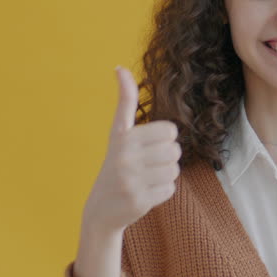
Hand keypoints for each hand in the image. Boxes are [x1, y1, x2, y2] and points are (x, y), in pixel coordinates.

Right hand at [82, 67, 181, 232]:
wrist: (101, 209)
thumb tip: (120, 67)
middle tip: (147, 166)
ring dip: (165, 176)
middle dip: (166, 159)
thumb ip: (124, 102)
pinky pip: (170, 189)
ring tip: (146, 179)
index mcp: (123, 136)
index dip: (165, 139)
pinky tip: (145, 193)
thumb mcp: (118, 132)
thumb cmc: (116, 164)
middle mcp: (124, 156)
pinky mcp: (138, 200)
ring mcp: (130, 179)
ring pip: (174, 170)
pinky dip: (162, 193)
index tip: (149, 146)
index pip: (170, 131)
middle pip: (175, 151)